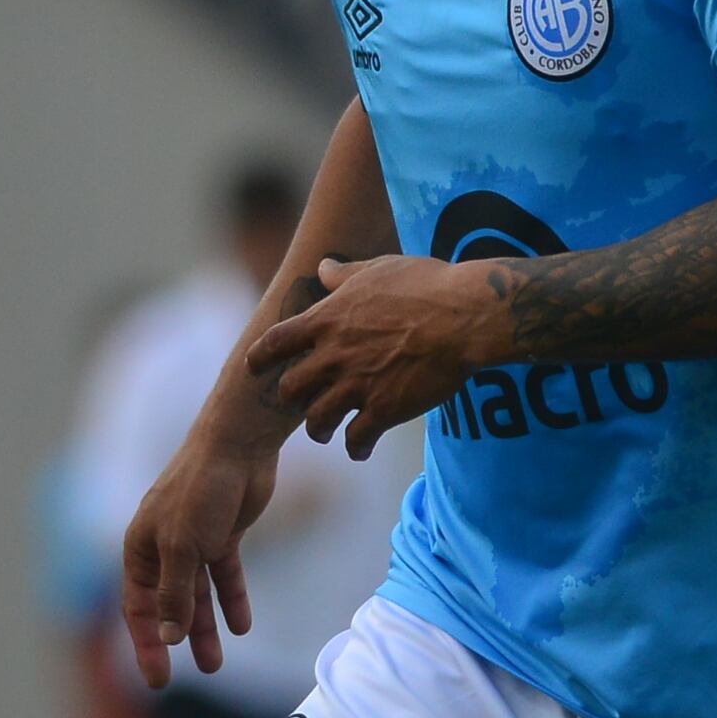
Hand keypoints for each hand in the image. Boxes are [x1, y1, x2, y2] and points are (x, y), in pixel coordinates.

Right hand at [120, 430, 279, 691]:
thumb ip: (176, 594)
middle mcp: (163, 548)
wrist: (238, 447)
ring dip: (205, 628)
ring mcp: (194, 542)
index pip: (139, 609)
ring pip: (197, 596)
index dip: (147, 645)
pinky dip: (232, 600)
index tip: (158, 680)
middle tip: (191, 676)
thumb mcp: (184, 548)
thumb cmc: (200, 491)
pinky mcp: (224, 534)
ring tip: (216, 663)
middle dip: (178, 642)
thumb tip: (170, 637)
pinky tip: (241, 626)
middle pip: (168, 607)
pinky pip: (225, 576)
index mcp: (140, 549)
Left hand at [246, 255, 490, 459]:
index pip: (276, 342)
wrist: (462, 317)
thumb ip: (346, 276)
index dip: (260, 357)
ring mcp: (357, 386)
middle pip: (291, 389)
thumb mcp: (380, 270)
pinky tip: (360, 449)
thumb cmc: (425, 285)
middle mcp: (334, 356)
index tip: (255, 367)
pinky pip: (356, 439)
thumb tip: (324, 268)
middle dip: (293, 399)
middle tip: (304, 402)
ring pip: (317, 420)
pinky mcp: (384, 410)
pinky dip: (355, 448)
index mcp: (327, 320)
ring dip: (319, 429)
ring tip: (326, 432)